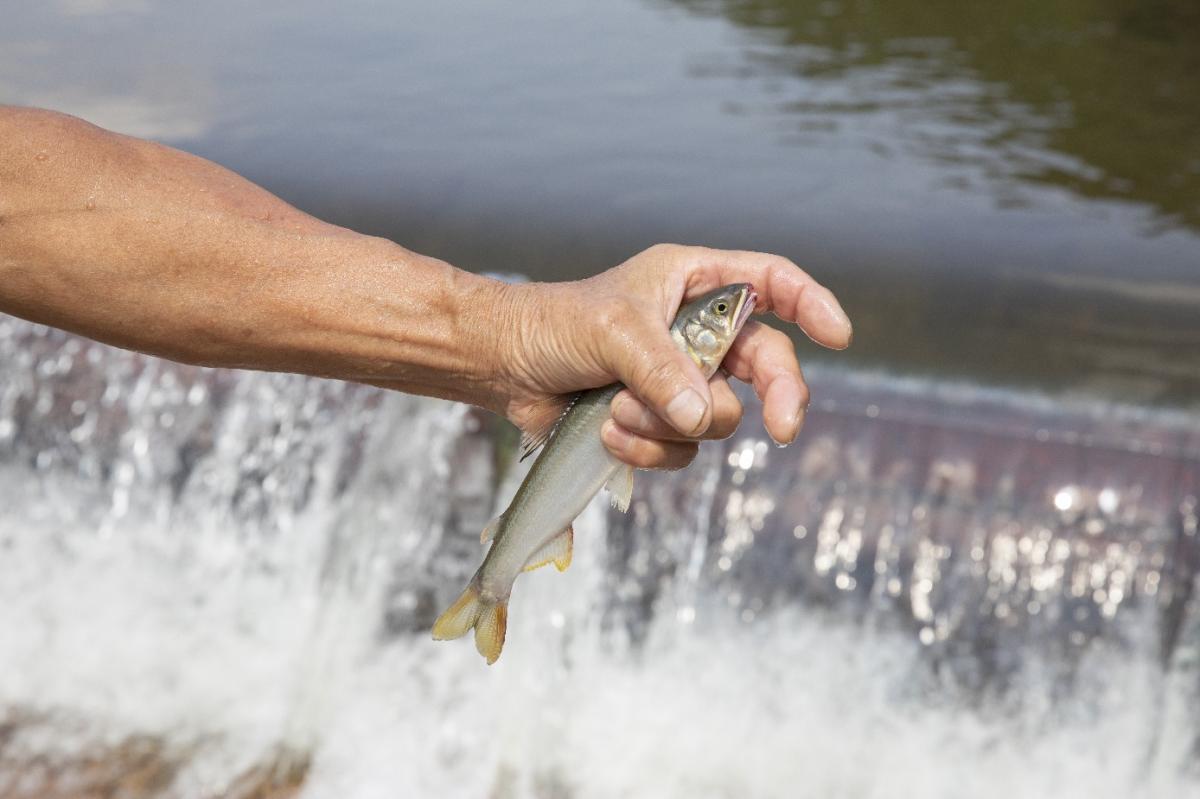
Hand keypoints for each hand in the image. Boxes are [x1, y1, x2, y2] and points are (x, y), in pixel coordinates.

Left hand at [492, 244, 852, 469]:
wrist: (504, 366)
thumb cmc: (555, 324)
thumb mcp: (613, 331)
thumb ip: (663, 370)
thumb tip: (702, 416)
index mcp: (694, 283)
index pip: (772, 283)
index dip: (811, 304)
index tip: (838, 337)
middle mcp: (698, 332)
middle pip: (767, 365)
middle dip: (776, 397)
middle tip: (782, 429)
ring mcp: (681, 381)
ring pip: (720, 417)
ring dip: (670, 424)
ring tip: (619, 410)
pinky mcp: (658, 423)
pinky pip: (682, 450)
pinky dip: (647, 449)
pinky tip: (608, 432)